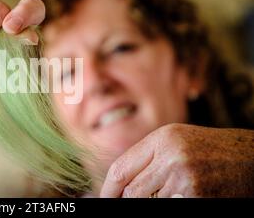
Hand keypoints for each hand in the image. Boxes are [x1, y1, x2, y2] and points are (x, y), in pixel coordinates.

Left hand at [100, 123, 253, 196]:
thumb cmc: (210, 149)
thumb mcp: (175, 142)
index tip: (105, 199)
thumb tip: (120, 182)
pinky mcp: (197, 195)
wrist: (251, 157)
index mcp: (162, 138)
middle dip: (127, 201)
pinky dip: (172, 203)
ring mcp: (184, 177)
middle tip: (127, 202)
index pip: (121, 169)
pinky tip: (184, 194)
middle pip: (132, 191)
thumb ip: (148, 157)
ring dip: (154, 202)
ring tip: (171, 191)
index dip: (108, 190)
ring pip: (149, 202)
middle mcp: (171, 155)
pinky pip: (170, 206)